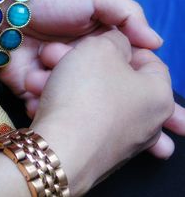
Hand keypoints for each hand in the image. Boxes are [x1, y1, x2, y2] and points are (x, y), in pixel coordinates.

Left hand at [0, 0, 162, 110]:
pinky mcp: (27, 86)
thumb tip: (155, 43)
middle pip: (96, 86)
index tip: (136, 89)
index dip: (129, 76)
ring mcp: (51, 75)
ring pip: (70, 98)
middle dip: (98, 94)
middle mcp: (75, 60)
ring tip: (46, 66)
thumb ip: (128, 15)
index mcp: (93, 39)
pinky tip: (39, 96)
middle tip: (94, 90)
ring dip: (63, 92)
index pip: (119, 63)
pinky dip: (43, 104)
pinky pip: (42, 105)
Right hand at [29, 30, 175, 196]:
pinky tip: (41, 105)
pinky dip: (64, 111)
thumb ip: (115, 38)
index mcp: (158, 94)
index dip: (120, 46)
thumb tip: (117, 46)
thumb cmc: (85, 91)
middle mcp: (147, 122)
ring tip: (38, 81)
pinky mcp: (98, 157)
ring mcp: (122, 143)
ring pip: (93, 103)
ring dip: (65, 88)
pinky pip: (81, 124)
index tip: (96, 43)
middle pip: (115, 83)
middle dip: (83, 68)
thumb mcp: (100, 47)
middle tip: (60, 60)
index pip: (149, 60)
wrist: (58, 148)